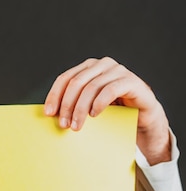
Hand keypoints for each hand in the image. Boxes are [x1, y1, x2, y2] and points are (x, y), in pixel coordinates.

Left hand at [43, 57, 170, 164]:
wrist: (143, 115)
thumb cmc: (113, 108)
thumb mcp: (89, 104)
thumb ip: (74, 102)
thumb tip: (50, 113)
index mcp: (88, 67)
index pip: (65, 78)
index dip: (54, 95)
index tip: (48, 113)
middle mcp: (101, 65)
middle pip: (76, 83)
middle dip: (67, 105)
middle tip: (63, 124)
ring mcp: (117, 70)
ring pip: (91, 88)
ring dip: (80, 109)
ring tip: (76, 125)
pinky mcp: (130, 81)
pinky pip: (109, 90)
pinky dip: (98, 103)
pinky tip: (94, 115)